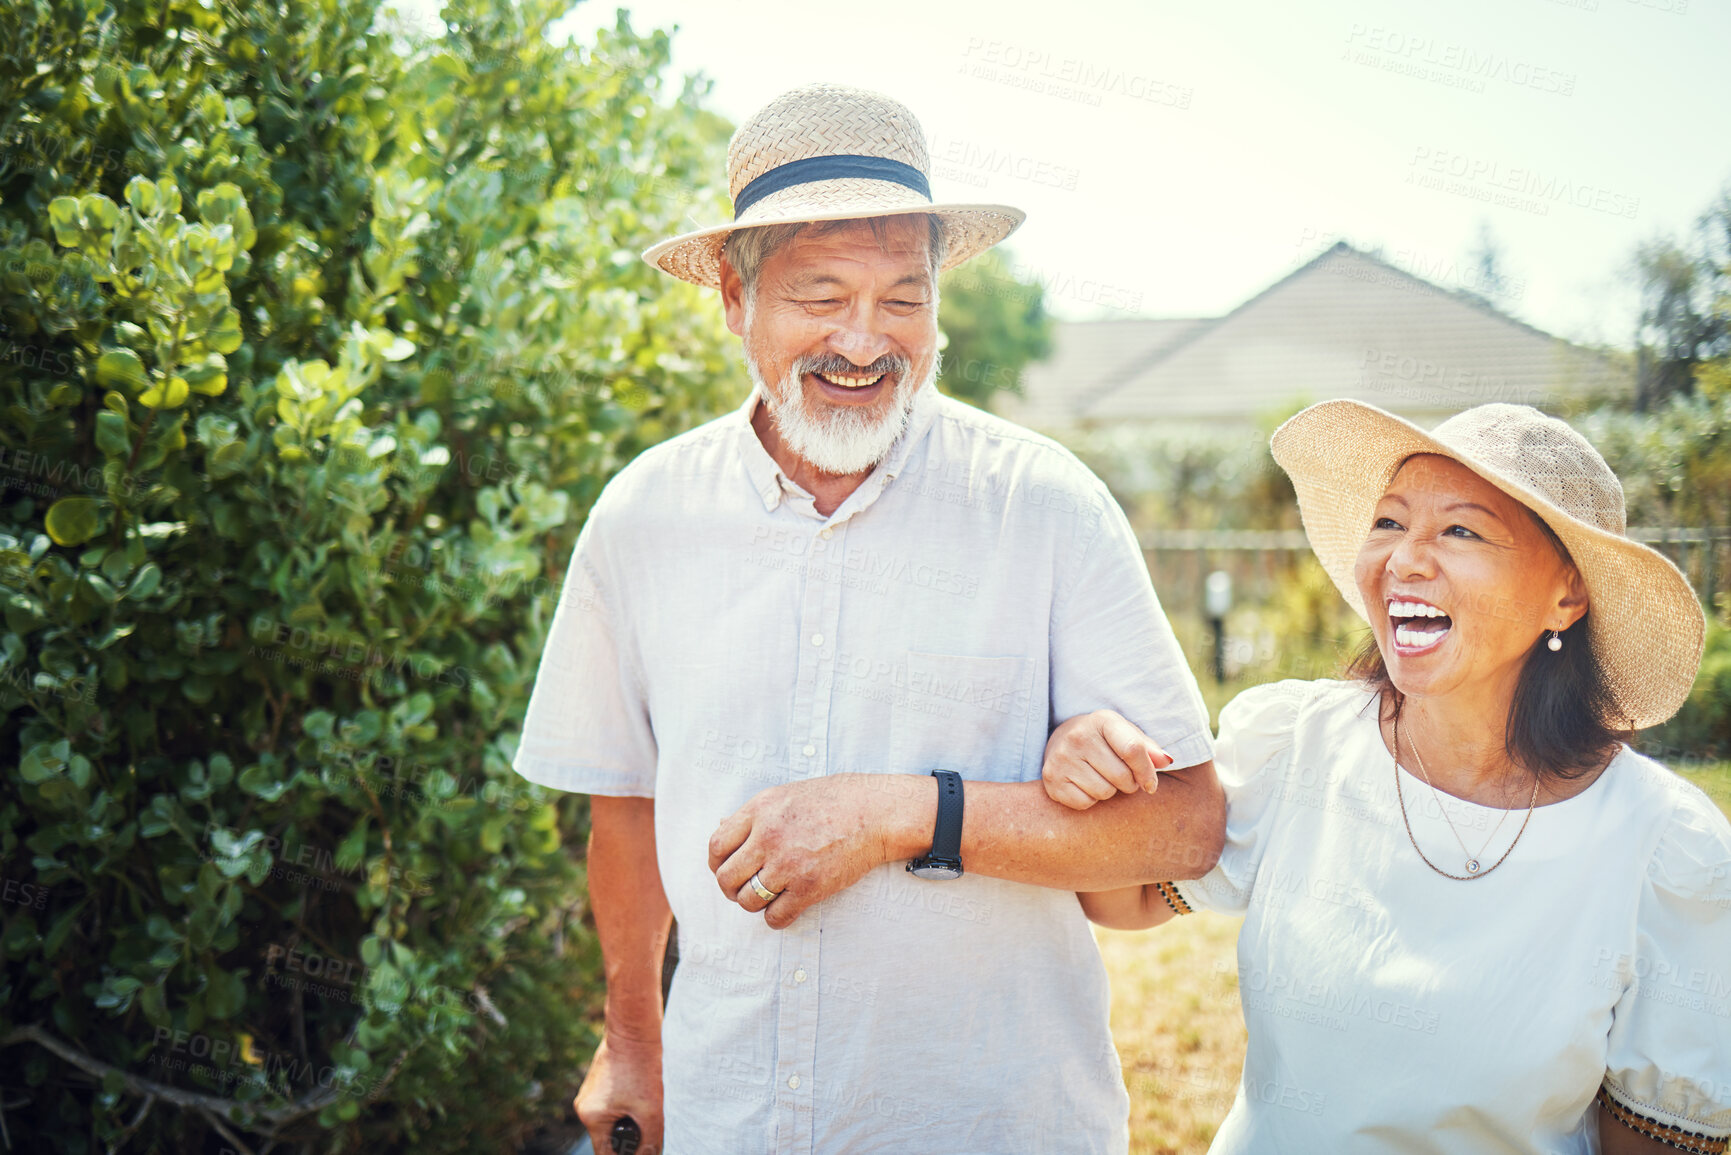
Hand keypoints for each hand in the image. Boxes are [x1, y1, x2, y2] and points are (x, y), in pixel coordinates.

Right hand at [575, 1032, 662, 1154]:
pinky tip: (638, 1095)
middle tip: (647, 1126)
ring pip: (609, 1121)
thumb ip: (650, 1141)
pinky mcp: (596, 1085)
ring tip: (644, 1107)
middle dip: (627, 1137)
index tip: (639, 1151)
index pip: (605, 1154)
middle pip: (606, 1138)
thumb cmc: (642, 1067)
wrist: (634, 1030)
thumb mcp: (651, 1110)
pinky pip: (609, 1106)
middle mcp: (583, 1108)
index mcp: (591, 1117)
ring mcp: (588, 1095)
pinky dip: (624, 1106)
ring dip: (627, 1120)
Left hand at [708, 773, 916, 929]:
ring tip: (769, 897)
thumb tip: (721, 827)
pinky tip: (786, 909)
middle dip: (732, 889)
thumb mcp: (786, 796)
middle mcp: (768, 837)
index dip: (717, 864)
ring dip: (755, 904)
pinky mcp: (809, 887)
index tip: (727, 869)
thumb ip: (754, 815)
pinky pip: (776, 916)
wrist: (876, 811)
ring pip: (748, 901)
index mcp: (760, 810)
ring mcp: (788, 864)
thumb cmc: (834, 800)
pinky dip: (776, 919)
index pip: (716, 846)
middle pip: (726, 878)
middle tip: (745, 889)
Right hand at [1041, 709, 1172, 809]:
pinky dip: (1091, 800)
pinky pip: (1085, 803)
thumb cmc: (1104, 740)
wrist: (1062, 740)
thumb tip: (1167, 761)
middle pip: (1121, 777)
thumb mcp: (1126, 735)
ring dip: (1109, 791)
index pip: (1132, 750)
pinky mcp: (1051, 779)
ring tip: (1102, 778)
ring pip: (1104, 792)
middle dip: (1128, 783)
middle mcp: (1078, 736)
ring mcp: (1061, 758)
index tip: (1150, 784)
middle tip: (1121, 776)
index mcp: (1102, 720)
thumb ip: (1149, 749)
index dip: (1147, 772)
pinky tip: (1086, 784)